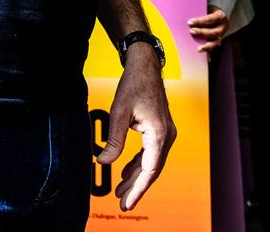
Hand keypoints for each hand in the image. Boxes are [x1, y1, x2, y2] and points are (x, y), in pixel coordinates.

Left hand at [96, 47, 175, 210]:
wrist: (145, 65)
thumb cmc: (133, 84)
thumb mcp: (119, 112)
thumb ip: (114, 140)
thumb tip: (102, 161)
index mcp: (159, 135)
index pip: (149, 170)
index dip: (138, 189)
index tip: (127, 203)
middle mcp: (167, 136)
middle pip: (151, 170)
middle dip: (136, 186)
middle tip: (122, 203)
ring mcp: (166, 133)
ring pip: (151, 162)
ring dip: (136, 175)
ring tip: (121, 190)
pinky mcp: (160, 129)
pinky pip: (150, 152)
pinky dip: (139, 162)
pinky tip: (126, 169)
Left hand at [188, 5, 227, 53]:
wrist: (219, 13)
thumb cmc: (209, 9)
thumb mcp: (207, 7)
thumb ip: (199, 10)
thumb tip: (185, 11)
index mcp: (221, 16)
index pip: (211, 19)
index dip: (200, 21)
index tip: (190, 22)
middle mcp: (223, 27)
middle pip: (213, 32)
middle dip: (202, 33)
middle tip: (191, 31)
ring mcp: (221, 35)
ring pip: (215, 42)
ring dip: (207, 46)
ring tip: (199, 49)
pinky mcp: (218, 40)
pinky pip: (214, 47)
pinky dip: (209, 51)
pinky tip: (205, 56)